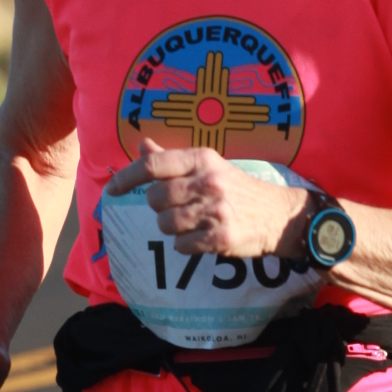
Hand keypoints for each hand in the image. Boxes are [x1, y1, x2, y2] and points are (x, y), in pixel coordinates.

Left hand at [106, 145, 310, 259]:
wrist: (278, 215)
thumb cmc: (237, 188)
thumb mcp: (209, 166)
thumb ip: (173, 159)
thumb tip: (142, 146)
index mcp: (202, 159)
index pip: (153, 165)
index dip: (126, 177)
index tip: (112, 189)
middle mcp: (208, 181)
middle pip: (155, 198)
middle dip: (158, 207)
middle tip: (176, 208)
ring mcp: (216, 209)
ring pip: (165, 224)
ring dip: (172, 228)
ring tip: (192, 223)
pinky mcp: (221, 237)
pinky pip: (182, 246)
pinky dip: (186, 246)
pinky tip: (202, 238)